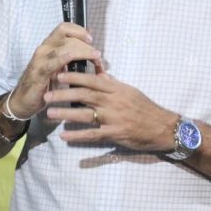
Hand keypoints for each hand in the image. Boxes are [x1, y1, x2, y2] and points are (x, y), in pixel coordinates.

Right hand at [7, 23, 100, 119]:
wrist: (23, 101)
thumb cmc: (44, 84)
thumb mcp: (59, 67)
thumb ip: (71, 56)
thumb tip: (89, 45)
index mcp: (49, 46)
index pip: (64, 28)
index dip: (79, 30)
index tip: (91, 39)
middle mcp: (44, 49)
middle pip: (68, 38)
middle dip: (86, 45)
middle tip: (98, 56)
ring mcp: (40, 59)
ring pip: (64, 48)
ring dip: (83, 52)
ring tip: (96, 58)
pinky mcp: (39, 72)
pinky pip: (52, 62)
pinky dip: (64, 58)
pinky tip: (72, 58)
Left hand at [43, 60, 177, 151]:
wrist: (162, 127)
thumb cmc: (146, 108)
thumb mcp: (130, 91)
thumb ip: (113, 84)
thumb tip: (99, 75)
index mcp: (117, 89)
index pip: (92, 80)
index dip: (74, 77)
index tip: (59, 75)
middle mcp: (113, 102)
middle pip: (84, 95)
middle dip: (64, 94)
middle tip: (47, 94)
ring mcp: (113, 118)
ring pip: (85, 114)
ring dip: (66, 114)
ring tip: (50, 113)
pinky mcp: (114, 134)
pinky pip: (92, 135)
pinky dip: (78, 135)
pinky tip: (64, 136)